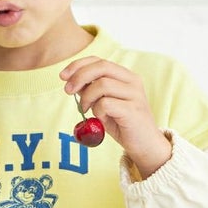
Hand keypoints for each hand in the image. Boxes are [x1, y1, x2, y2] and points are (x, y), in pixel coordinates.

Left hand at [59, 57, 170, 174]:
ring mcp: (134, 94)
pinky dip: (97, 111)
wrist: (145, 145)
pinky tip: (101, 119)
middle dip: (79, 76)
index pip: (99, 61)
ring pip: (102, 84)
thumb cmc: (123, 125)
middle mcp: (132, 81)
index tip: (63, 76)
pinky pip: (106, 104)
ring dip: (87, 97)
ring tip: (86, 110)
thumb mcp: (104, 105)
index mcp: (126, 76)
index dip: (79, 65)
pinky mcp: (133, 110)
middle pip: (101, 67)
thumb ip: (92, 92)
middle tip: (67, 90)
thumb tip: (72, 81)